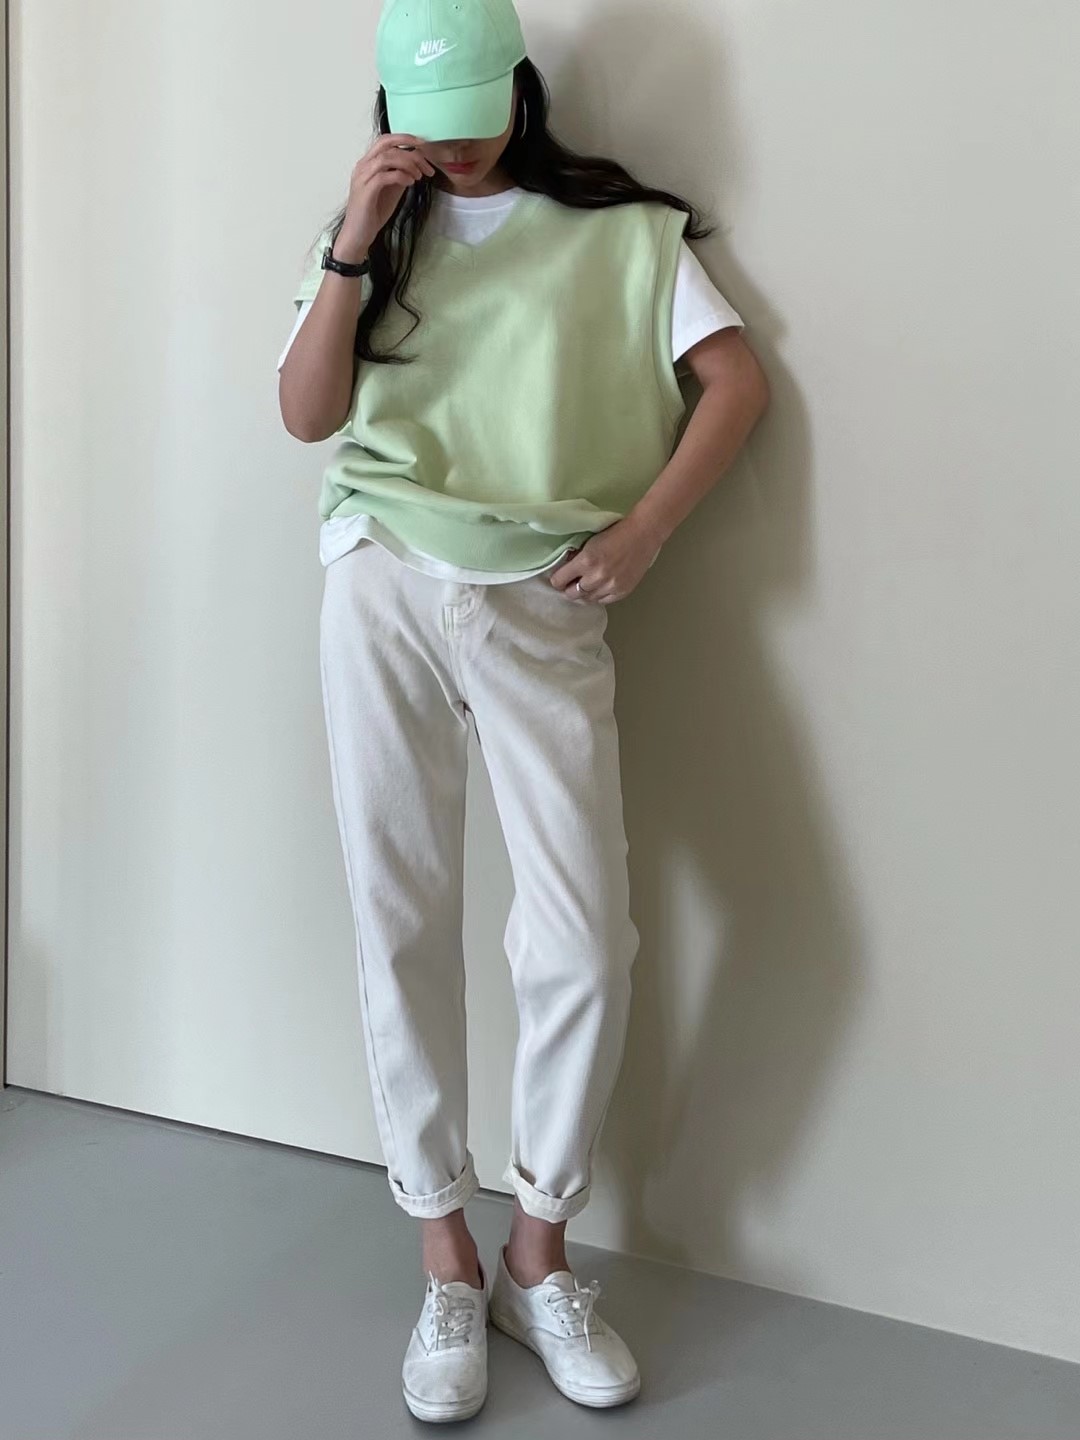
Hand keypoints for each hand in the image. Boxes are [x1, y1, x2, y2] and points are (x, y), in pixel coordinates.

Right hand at [334, 133, 436, 261]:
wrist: (358, 234)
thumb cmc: (373, 213)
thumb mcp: (391, 190)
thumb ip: (400, 175)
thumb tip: (415, 166)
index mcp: (368, 163)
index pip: (386, 141)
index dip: (405, 140)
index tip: (424, 148)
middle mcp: (363, 166)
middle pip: (386, 143)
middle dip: (409, 146)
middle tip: (426, 159)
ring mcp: (363, 177)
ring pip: (387, 158)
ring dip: (408, 164)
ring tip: (419, 176)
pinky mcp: (366, 191)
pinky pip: (385, 176)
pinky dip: (401, 176)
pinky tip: (410, 183)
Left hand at [547, 513, 665, 604]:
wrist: (642, 534)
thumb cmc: (615, 532)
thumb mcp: (589, 540)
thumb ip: (576, 555)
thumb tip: (564, 566)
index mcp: (586, 561)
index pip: (559, 581)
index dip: (557, 579)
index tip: (559, 577)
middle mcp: (596, 577)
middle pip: (572, 594)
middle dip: (569, 588)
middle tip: (571, 582)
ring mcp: (611, 587)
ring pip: (587, 599)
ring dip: (584, 592)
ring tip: (587, 584)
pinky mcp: (622, 592)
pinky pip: (603, 601)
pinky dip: (598, 595)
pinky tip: (599, 587)